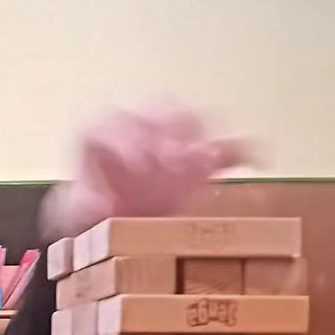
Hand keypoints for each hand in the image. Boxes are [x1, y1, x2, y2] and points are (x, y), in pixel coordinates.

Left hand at [40, 105, 251, 239]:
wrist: (115, 223)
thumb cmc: (92, 214)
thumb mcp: (76, 216)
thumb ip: (78, 209)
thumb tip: (89, 206)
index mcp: (103, 136)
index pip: (111, 122)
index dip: (126, 138)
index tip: (137, 164)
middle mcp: (140, 129)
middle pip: (157, 111)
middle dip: (167, 132)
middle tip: (174, 161)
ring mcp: (174, 141)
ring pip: (191, 120)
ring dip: (200, 137)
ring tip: (203, 162)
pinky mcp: (201, 161)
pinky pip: (228, 146)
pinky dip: (245, 149)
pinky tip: (258, 162)